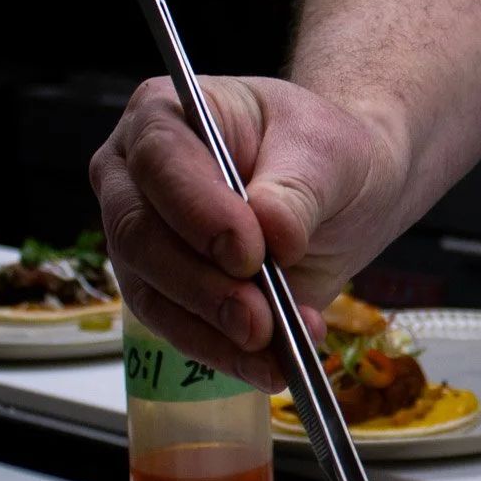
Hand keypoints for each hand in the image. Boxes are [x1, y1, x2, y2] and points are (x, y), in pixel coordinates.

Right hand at [89, 77, 406, 389]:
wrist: (344, 193)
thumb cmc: (325, 153)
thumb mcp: (328, 153)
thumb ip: (297, 190)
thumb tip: (273, 234)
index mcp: (165, 116)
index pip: (159, 159)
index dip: (197, 209)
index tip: (248, 250)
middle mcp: (136, 178)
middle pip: (139, 234)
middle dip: (202, 285)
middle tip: (258, 317)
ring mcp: (143, 239)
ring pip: (152, 293)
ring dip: (213, 330)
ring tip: (273, 346)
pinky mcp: (165, 292)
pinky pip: (180, 330)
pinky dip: (225, 353)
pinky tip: (270, 364)